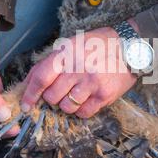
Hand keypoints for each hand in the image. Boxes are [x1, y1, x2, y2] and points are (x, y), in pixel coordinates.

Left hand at [20, 23, 137, 117]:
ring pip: (66, 107)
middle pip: (52, 96)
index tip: (26, 104)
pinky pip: (83, 113)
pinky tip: (87, 98)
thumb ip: (52, 62)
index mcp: (67, 53)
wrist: (131, 46)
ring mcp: (92, 83)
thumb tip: (29, 82)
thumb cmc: (99, 44)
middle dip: (52, 98)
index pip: (41, 77)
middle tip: (61, 91)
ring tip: (76, 93)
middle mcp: (78, 68)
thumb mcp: (73, 44)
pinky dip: (81, 110)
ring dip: (67, 104)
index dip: (30, 94)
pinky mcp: (104, 95)